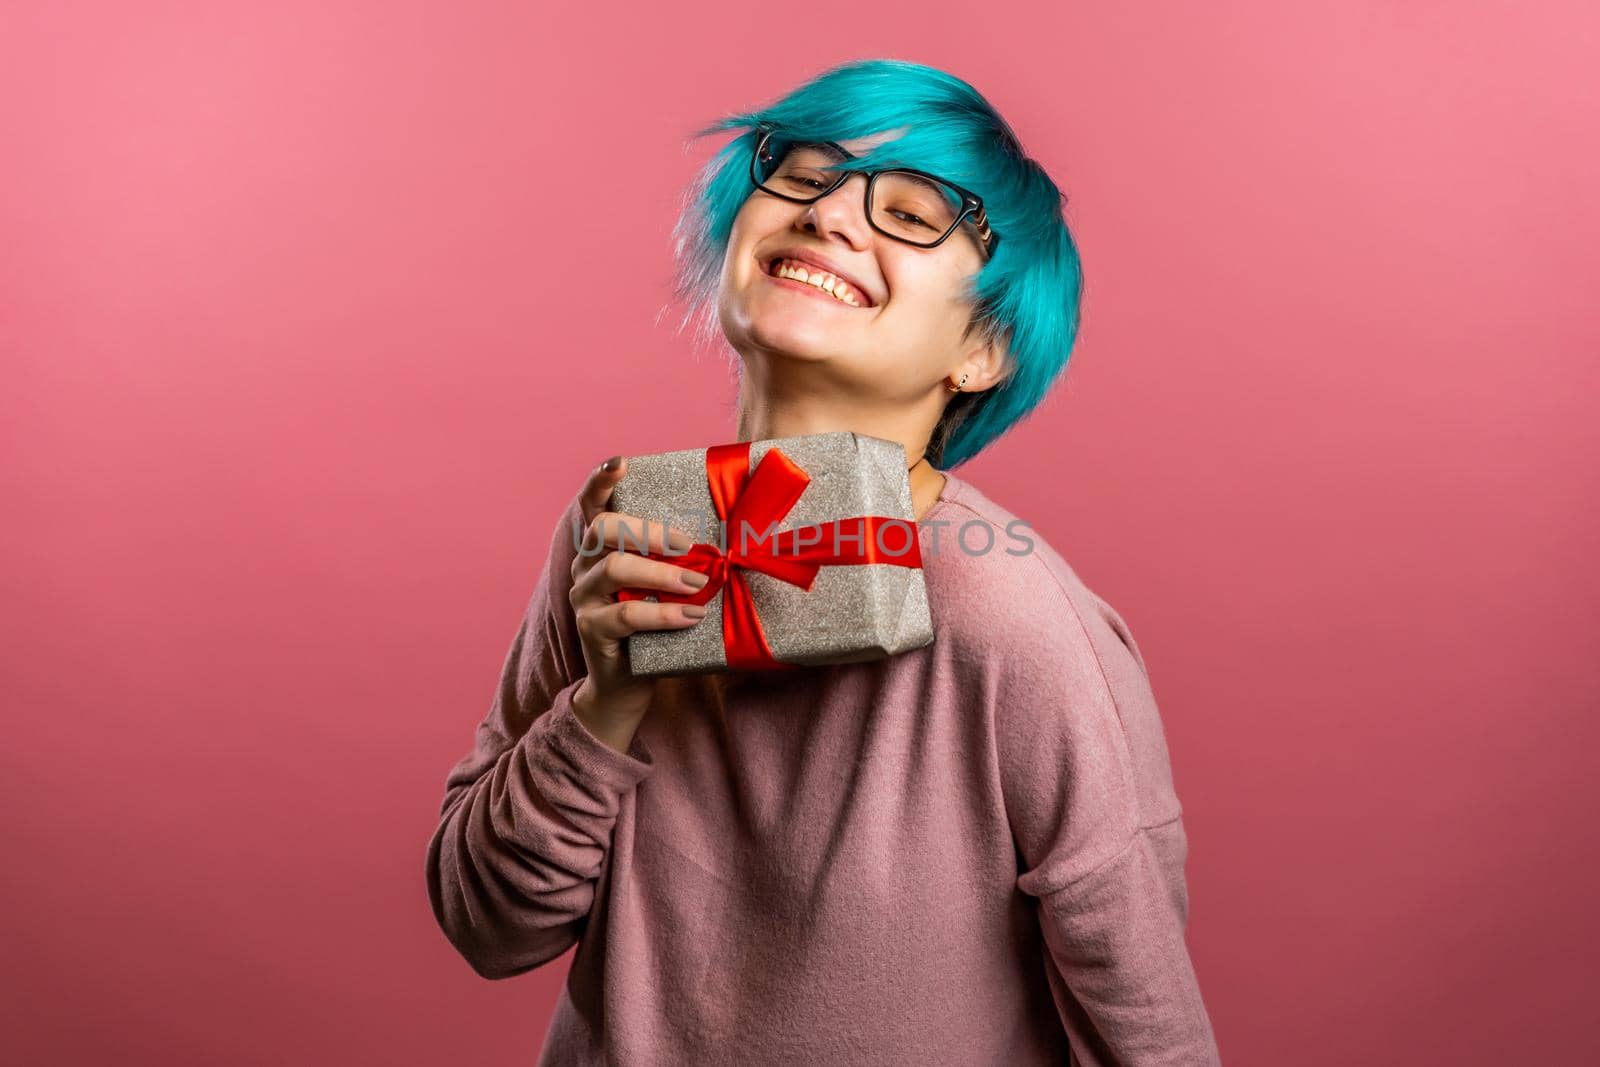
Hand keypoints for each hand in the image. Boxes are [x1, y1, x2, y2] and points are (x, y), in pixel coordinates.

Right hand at [567, 455, 708, 750]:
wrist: (628, 686)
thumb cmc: (656, 626)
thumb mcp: (665, 587)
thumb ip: (680, 561)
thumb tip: (735, 540)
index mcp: (601, 550)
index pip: (593, 505)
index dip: (601, 481)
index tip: (622, 462)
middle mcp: (585, 568)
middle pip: (603, 530)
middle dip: (649, 530)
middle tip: (688, 544)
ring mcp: (585, 600)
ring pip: (615, 569)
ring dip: (662, 572)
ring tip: (699, 582)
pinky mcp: (593, 632)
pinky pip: (625, 616)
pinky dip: (663, 613)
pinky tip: (690, 616)